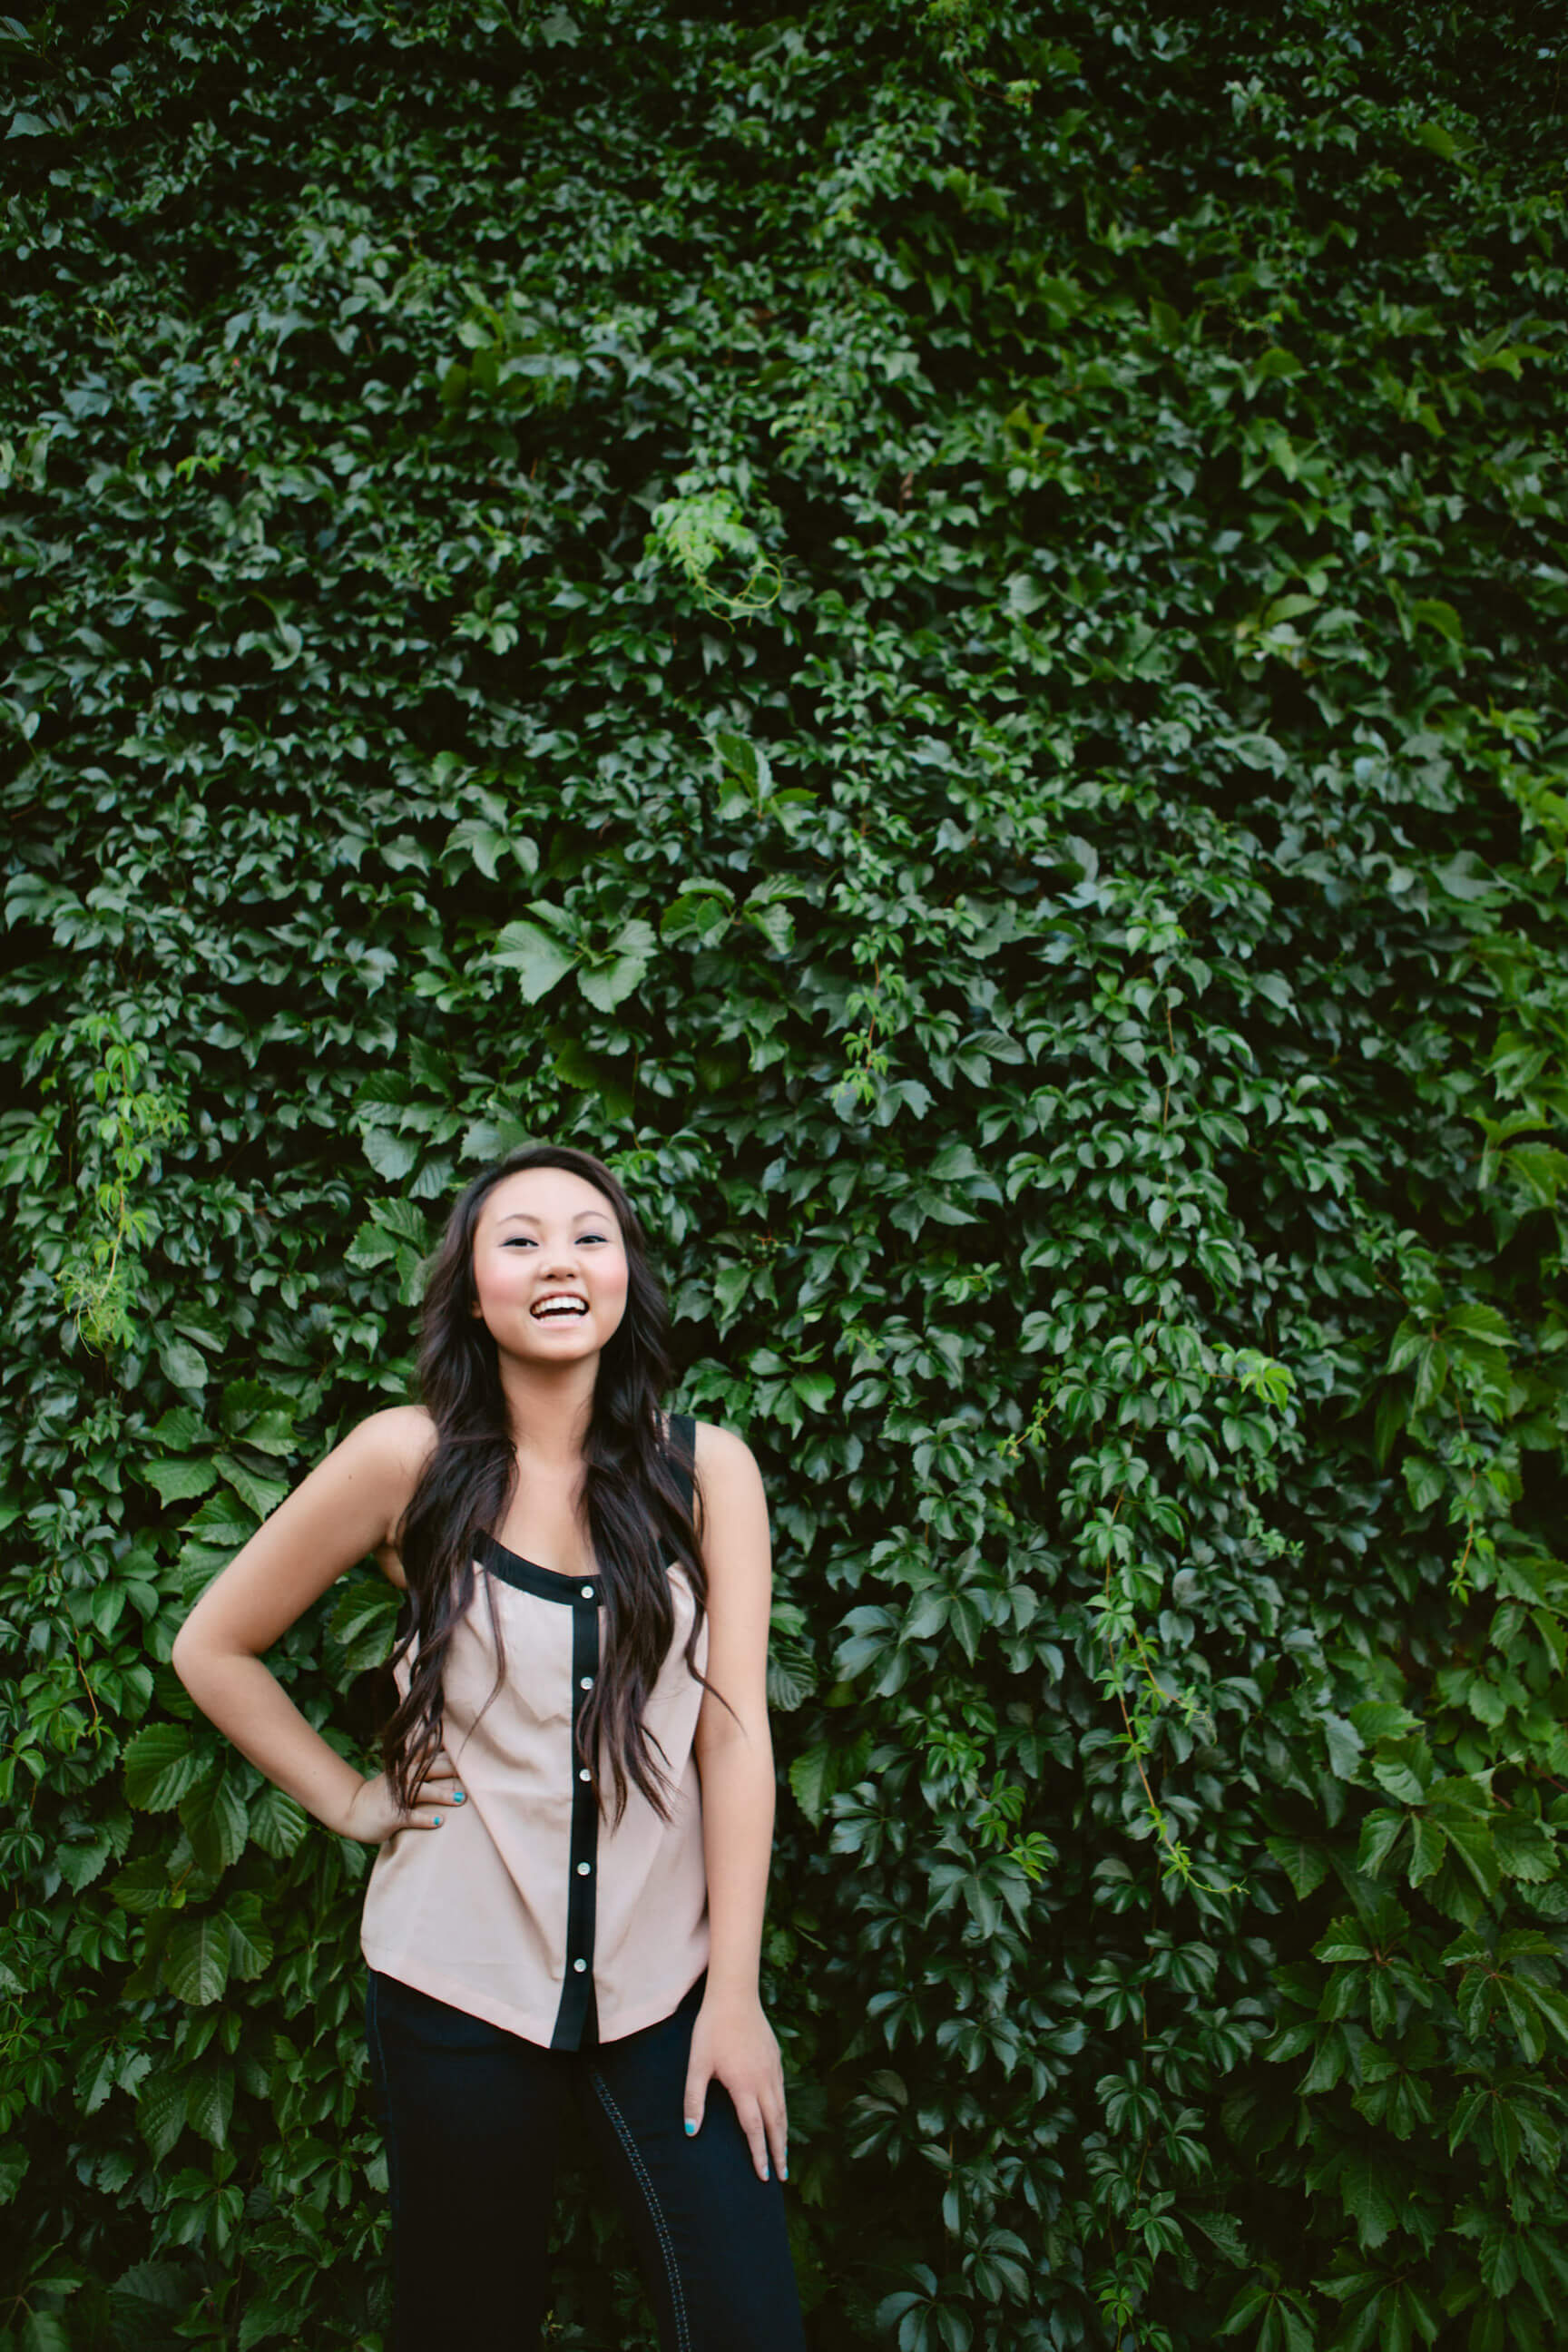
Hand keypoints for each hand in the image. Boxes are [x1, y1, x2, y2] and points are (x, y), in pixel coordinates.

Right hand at [335, 1750, 464, 1842]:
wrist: (351, 1811)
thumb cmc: (382, 1794)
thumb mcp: (399, 1775)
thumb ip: (419, 1766)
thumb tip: (444, 1754)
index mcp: (405, 1767)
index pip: (429, 1753)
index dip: (448, 1749)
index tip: (467, 1745)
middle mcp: (402, 1778)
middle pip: (430, 1769)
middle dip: (451, 1769)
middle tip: (475, 1771)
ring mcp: (397, 1797)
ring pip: (422, 1792)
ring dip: (442, 1794)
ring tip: (461, 1799)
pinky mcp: (392, 1816)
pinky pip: (410, 1817)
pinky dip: (425, 1818)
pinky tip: (439, 1821)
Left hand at [683, 1988, 786, 2182]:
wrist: (734, 1995)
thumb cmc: (711, 2029)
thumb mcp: (697, 2064)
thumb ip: (694, 2099)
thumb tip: (691, 2132)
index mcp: (744, 2085)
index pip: (755, 2129)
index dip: (759, 2154)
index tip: (762, 2176)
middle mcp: (764, 2081)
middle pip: (776, 2124)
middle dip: (779, 2152)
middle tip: (781, 2177)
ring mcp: (772, 2069)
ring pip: (783, 2109)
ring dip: (784, 2135)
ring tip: (784, 2155)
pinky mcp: (775, 2058)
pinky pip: (782, 2092)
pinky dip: (784, 2112)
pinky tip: (781, 2118)